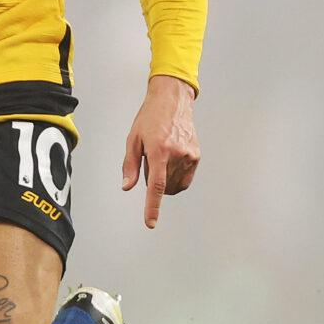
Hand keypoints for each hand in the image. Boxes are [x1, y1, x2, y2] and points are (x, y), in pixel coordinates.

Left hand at [121, 75, 199, 227]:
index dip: (152, 207)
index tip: (150, 223)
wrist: (173, 101)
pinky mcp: (196, 156)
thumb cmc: (149, 118)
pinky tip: (171, 163)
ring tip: (161, 156)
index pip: (155, 186)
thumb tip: (127, 187)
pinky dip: (176, 178)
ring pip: (174, 185)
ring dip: (165, 180)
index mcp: (159, 151)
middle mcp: (177, 154)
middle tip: (149, 160)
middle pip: (163, 186)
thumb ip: (129, 165)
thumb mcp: (133, 139)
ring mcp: (189, 156)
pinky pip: (185, 179)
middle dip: (153, 181)